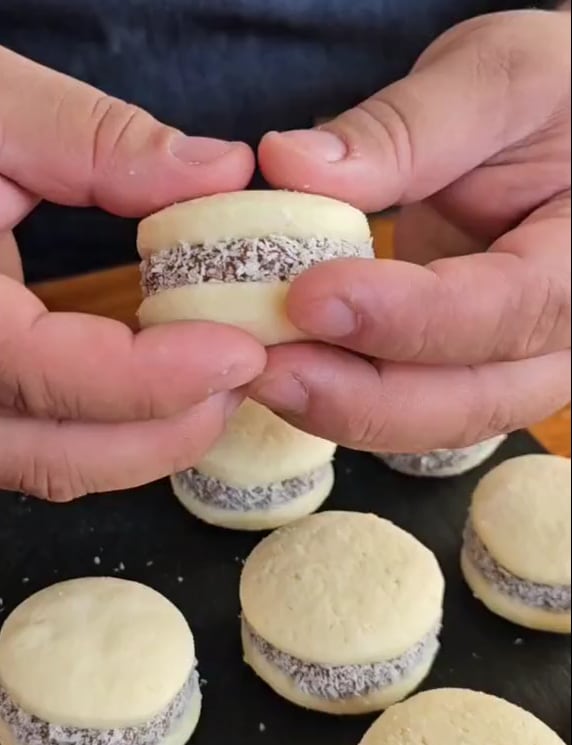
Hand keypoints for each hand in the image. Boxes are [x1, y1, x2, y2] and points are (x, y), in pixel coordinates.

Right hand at [0, 47, 264, 500]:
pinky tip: (158, 389)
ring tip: (216, 384)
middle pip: (59, 455)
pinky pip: (38, 447)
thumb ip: (97, 143)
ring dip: (145, 442)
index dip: (157, 377)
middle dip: (168, 430)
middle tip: (244, 374)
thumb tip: (220, 171)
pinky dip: (108, 432)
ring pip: (50, 465)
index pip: (52, 374)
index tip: (242, 350)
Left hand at [251, 9, 570, 451]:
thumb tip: (291, 166)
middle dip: (362, 398)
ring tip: (265, 378)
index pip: (510, 308)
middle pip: (473, 398)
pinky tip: (292, 374)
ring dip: (345, 411)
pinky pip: (414, 405)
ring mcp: (520, 362)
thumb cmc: (546, 97)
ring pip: (438, 420)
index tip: (308, 299)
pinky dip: (349, 399)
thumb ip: (405, 129)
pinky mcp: (472, 366)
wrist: (559, 139)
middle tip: (267, 372)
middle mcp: (564, 334)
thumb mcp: (496, 80)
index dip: (407, 317)